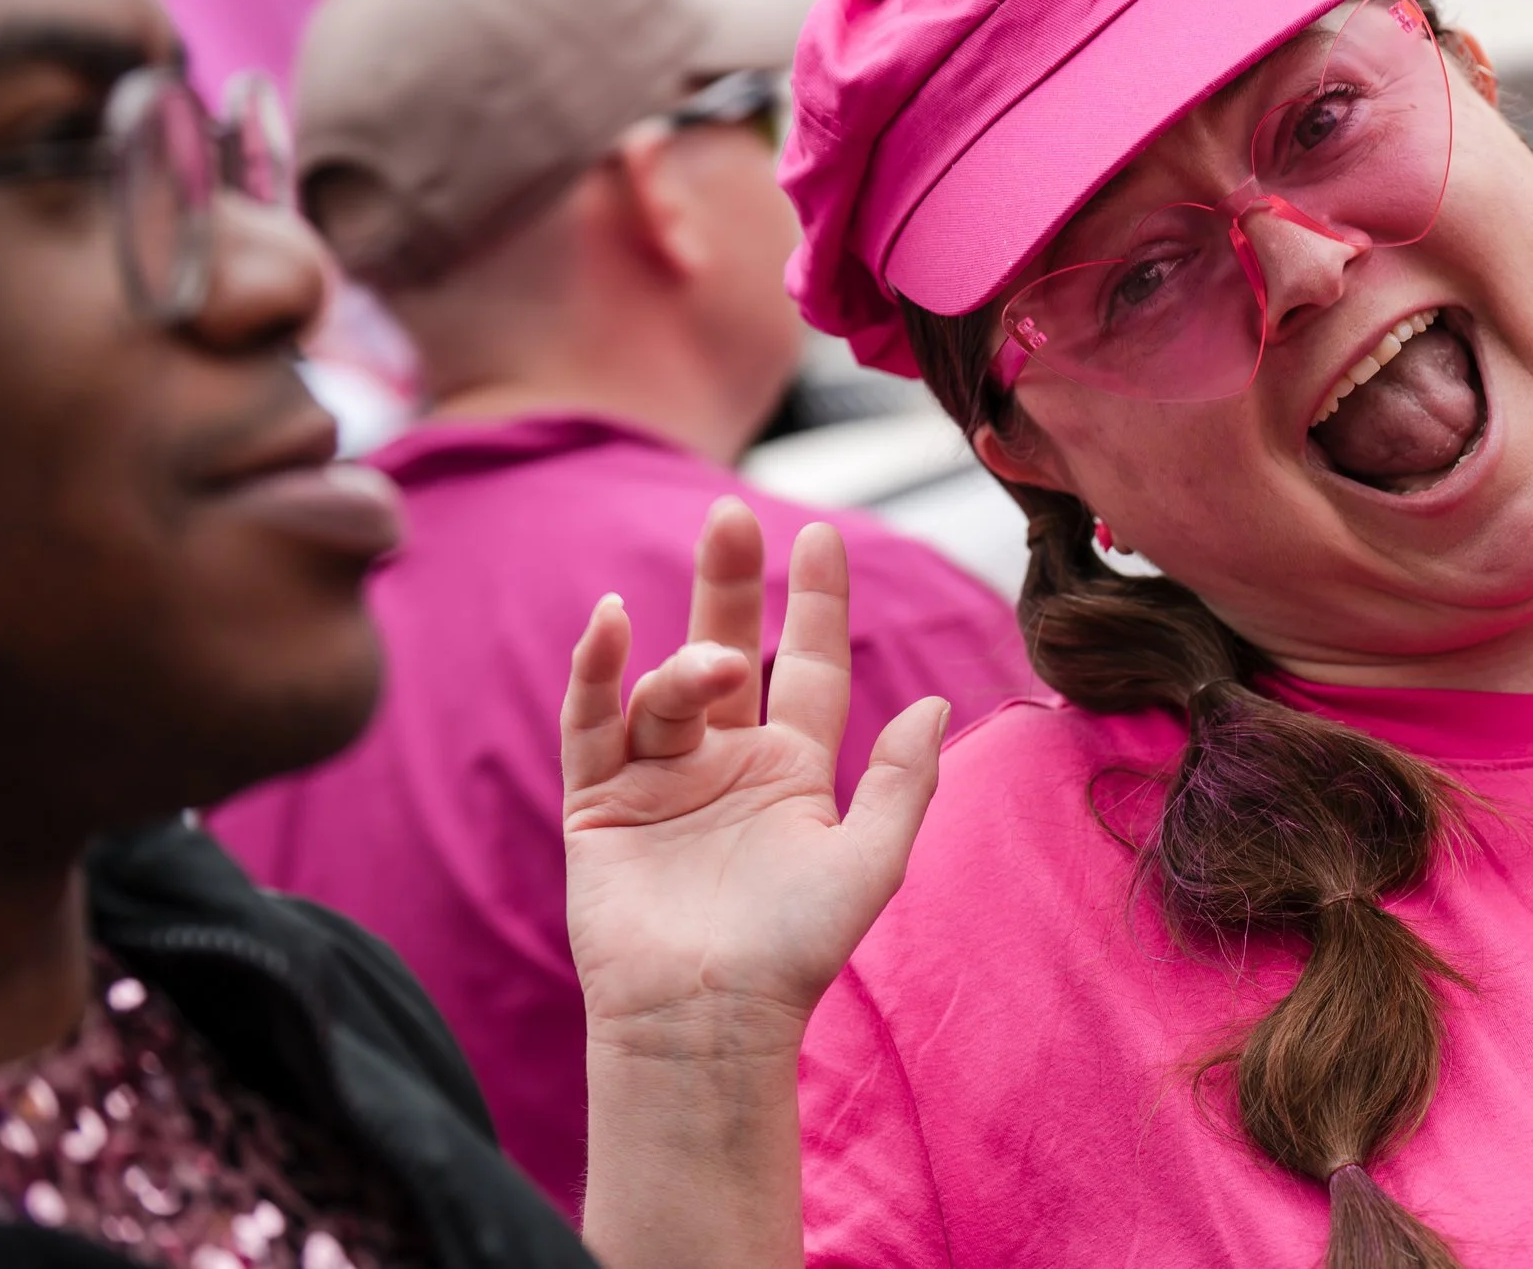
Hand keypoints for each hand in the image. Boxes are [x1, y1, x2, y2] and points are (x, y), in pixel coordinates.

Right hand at [561, 498, 945, 1059]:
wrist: (708, 1020)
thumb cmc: (794, 952)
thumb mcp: (869, 861)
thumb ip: (901, 779)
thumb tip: (939, 700)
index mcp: (794, 769)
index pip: (812, 666)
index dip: (818, 602)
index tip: (821, 533)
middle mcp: (727, 761)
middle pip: (730, 647)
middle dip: (729, 583)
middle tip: (729, 513)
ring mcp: (660, 777)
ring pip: (669, 689)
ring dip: (687, 663)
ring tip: (710, 664)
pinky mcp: (600, 801)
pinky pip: (593, 720)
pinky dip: (597, 670)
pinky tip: (608, 622)